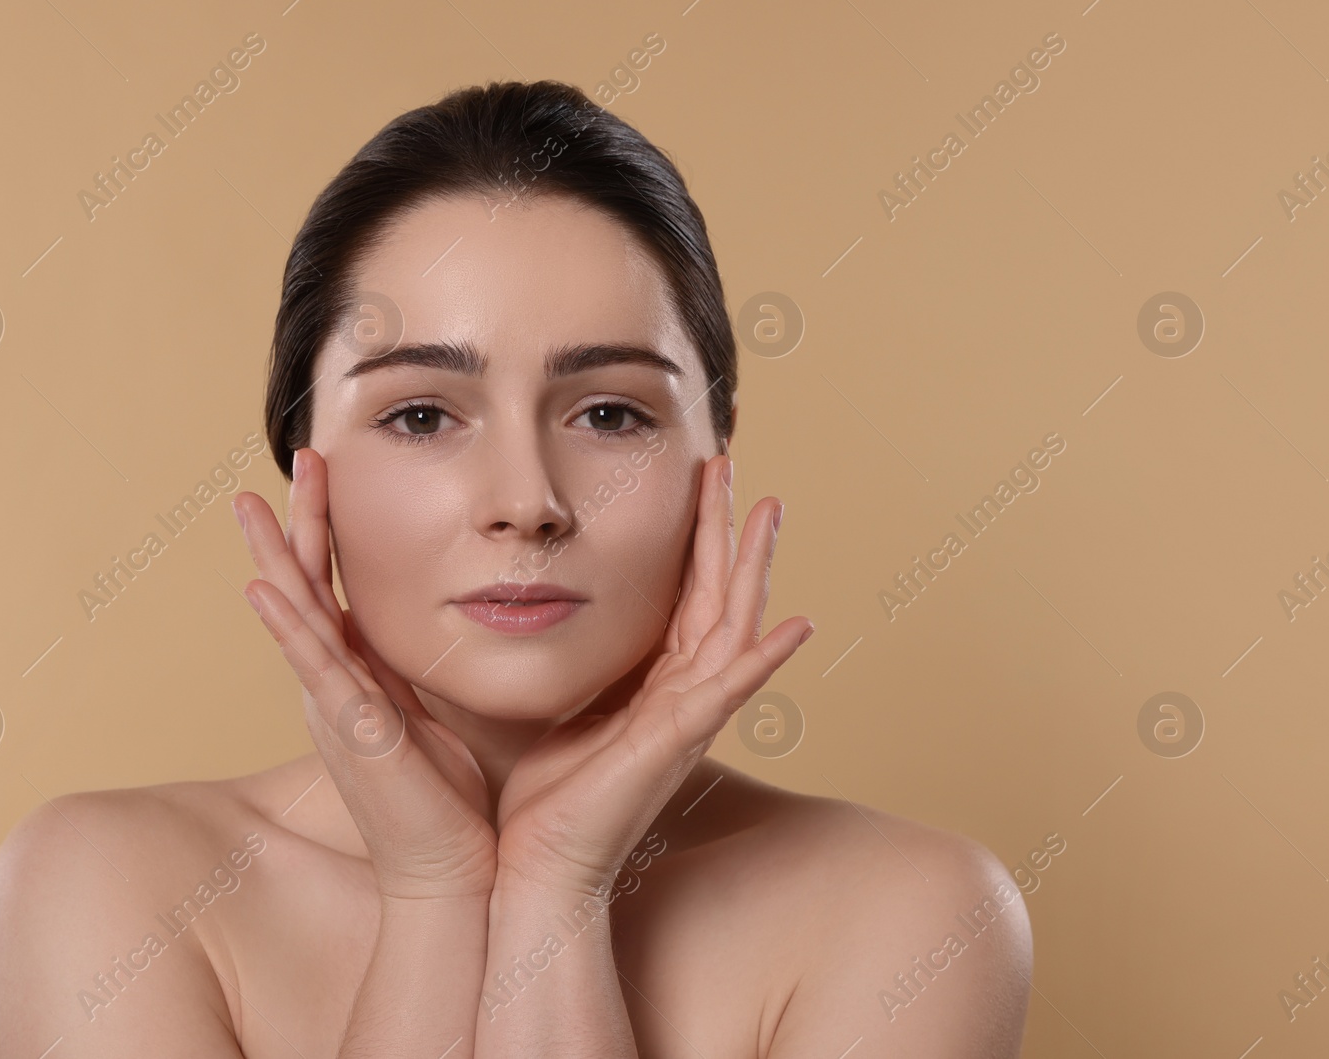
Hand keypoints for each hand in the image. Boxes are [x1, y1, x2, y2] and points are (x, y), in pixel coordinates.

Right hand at [234, 448, 498, 900]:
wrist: (452, 873)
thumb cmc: (449, 801)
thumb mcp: (432, 713)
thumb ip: (422, 670)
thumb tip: (445, 624)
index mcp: (355, 678)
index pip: (332, 587)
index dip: (325, 529)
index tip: (328, 470)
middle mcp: (334, 686)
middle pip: (304, 587)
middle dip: (295, 521)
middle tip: (296, 455)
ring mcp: (334, 708)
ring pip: (296, 618)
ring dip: (274, 556)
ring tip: (251, 502)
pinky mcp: (352, 733)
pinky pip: (313, 670)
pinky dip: (288, 628)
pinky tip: (263, 589)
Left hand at [491, 453, 812, 897]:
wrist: (535, 866)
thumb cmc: (541, 799)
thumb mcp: (552, 707)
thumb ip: (565, 665)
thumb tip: (530, 613)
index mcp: (652, 687)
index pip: (682, 597)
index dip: (692, 539)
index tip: (694, 481)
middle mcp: (680, 697)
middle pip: (716, 596)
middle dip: (725, 529)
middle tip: (730, 463)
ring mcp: (686, 719)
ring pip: (731, 626)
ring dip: (752, 567)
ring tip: (769, 509)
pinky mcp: (678, 743)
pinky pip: (730, 692)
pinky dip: (765, 658)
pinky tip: (798, 624)